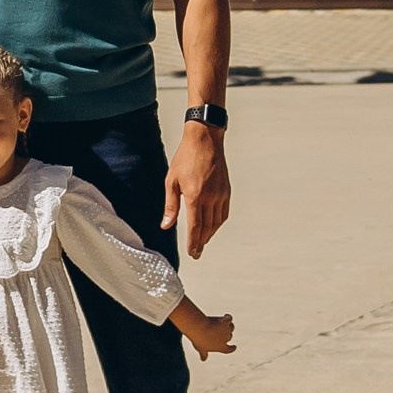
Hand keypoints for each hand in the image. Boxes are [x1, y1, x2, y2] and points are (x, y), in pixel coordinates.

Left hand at [164, 121, 230, 260]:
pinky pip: (224, 212)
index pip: (195, 226)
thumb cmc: (185, 158)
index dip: (193, 242)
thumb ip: (170, 205)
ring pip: (217, 222)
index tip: (192, 253)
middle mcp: (210, 197)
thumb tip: (166, 226)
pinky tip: (212, 226)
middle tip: (196, 253)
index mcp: (195, 195)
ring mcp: (220, 194)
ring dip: (209, 234)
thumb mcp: (171, 181)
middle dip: (201, 242)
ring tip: (202, 242)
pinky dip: (218, 223)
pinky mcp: (226, 190)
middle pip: (207, 227)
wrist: (205, 140)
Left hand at [176, 304, 235, 360]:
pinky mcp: (225, 321)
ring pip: (231, 327)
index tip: (234, 347)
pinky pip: (229, 318)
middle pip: (229, 336)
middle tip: (218, 331)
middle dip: (226, 334)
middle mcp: (226, 339)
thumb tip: (203, 359)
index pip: (229, 350)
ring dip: (228, 326)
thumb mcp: (201, 348)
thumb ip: (204, 354)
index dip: (232, 348)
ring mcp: (226, 330)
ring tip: (223, 323)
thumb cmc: (199, 339)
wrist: (199, 328)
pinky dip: (228, 317)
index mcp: (221, 347)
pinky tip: (225, 316)